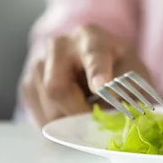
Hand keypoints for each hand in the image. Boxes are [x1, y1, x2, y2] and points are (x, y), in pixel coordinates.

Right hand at [20, 24, 151, 126]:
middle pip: (57, 88)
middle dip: (77, 113)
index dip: (97, 71)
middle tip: (95, 123)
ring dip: (70, 121)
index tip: (101, 85)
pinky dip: (59, 125)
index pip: (93, 54)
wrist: (98, 65)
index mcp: (92, 37)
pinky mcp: (29, 84)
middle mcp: (59, 45)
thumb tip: (114, 115)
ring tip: (87, 113)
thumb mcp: (133, 75)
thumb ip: (128, 92)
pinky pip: (39, 116)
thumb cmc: (117, 70)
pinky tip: (72, 115)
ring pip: (47, 106)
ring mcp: (39, 63)